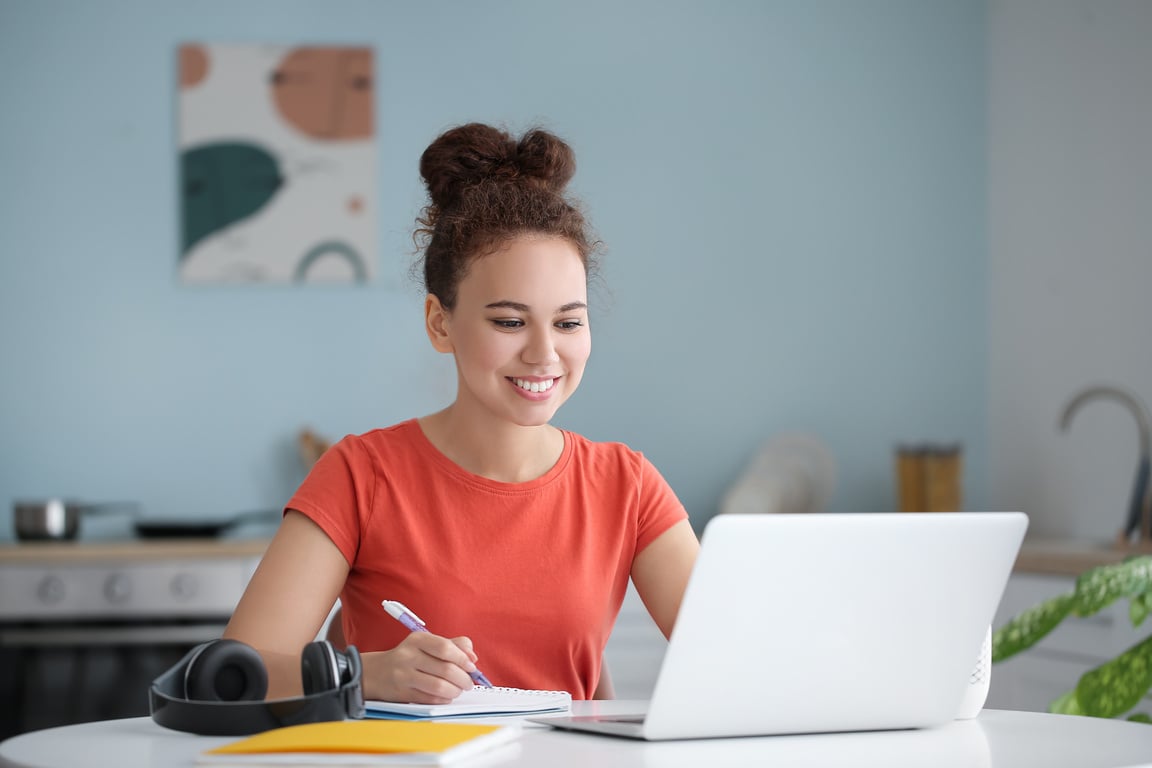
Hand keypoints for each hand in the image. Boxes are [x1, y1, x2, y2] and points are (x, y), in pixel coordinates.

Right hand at [363, 632, 480, 703]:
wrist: (376, 673)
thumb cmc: (409, 657)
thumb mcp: (427, 644)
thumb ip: (453, 645)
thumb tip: (472, 657)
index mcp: (417, 640)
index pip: (445, 648)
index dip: (463, 659)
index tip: (471, 666)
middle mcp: (408, 656)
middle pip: (445, 669)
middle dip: (463, 679)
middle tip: (468, 683)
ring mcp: (404, 676)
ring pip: (439, 687)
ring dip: (455, 691)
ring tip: (458, 690)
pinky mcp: (402, 693)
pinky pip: (430, 699)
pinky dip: (443, 699)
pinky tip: (446, 696)